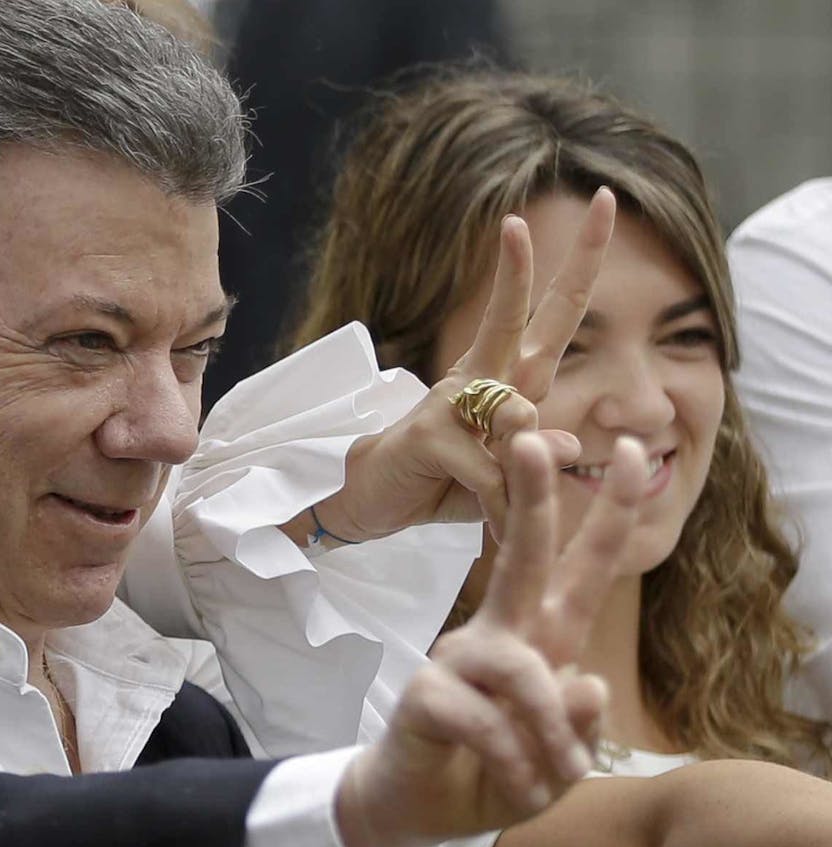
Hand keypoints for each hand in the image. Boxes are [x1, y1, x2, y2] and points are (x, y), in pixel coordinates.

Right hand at [312, 188, 616, 542]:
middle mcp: (482, 376)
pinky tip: (491, 517)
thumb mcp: (506, 474)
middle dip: (548, 262)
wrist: (371, 500)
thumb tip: (570, 445)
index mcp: (507, 378)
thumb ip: (537, 459)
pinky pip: (490, 467)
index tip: (603, 202)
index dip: (578, 263)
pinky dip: (499, 500)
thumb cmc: (444, 481)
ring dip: (524, 467)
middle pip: (524, 314)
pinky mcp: (431, 433)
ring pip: (518, 409)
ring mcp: (451, 400)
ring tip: (506, 504)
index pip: (551, 315)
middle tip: (585, 202)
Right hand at [334, 431, 645, 846]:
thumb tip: (586, 683)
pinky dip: (512, 762)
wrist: (419, 808)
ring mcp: (456, 658)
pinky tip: (515, 784)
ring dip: (548, 731)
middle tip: (531, 440)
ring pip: (520, 669)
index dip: (611, 514)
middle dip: (533, 497)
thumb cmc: (494, 773)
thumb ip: (579, 725)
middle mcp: (499, 633)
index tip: (638, 453)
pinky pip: (485, 721)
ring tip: (555, 777)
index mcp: (540, 637)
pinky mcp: (424, 693)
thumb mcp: (559, 762)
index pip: (581, 568)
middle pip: (523, 556)